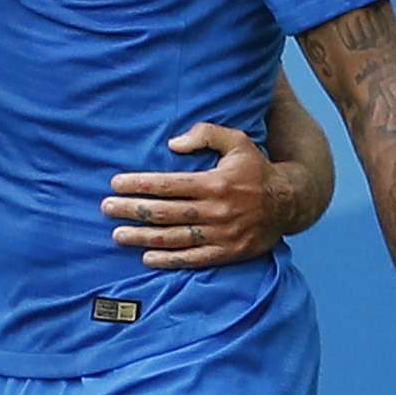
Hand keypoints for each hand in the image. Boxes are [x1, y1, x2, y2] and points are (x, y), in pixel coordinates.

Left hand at [101, 123, 287, 267]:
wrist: (289, 202)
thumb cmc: (256, 169)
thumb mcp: (237, 141)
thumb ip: (206, 134)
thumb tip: (172, 143)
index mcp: (215, 183)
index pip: (168, 185)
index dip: (139, 185)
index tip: (115, 184)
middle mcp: (216, 210)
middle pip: (165, 212)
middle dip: (132, 210)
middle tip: (106, 208)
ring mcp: (221, 234)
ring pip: (174, 237)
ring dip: (143, 237)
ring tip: (118, 235)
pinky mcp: (227, 252)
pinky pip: (194, 259)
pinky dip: (169, 260)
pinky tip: (147, 258)